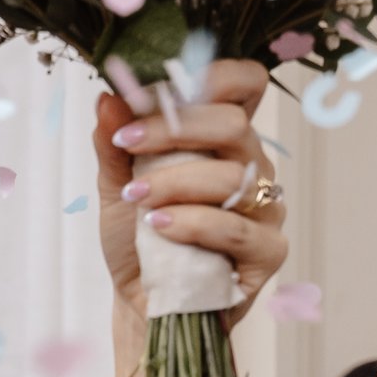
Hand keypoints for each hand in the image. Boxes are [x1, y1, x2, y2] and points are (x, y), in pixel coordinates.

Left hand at [93, 58, 287, 329]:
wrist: (141, 300)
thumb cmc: (139, 237)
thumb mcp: (117, 184)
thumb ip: (113, 141)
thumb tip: (107, 96)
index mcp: (224, 139)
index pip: (245, 84)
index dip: (209, 76)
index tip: (149, 93)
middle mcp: (252, 166)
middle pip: (234, 124)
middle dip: (173, 127)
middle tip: (125, 142)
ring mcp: (266, 208)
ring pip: (232, 178)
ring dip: (173, 182)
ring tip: (137, 197)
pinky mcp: (268, 251)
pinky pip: (237, 229)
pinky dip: (193, 224)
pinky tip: (160, 227)